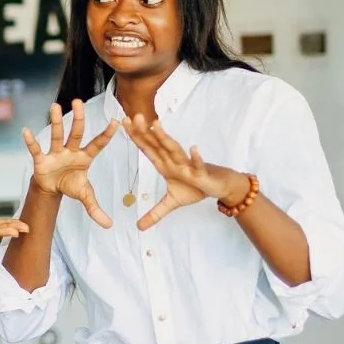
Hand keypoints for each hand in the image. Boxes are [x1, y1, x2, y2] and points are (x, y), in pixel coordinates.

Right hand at [22, 100, 118, 228]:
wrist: (52, 188)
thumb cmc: (71, 185)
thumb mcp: (85, 196)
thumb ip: (96, 209)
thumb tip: (110, 226)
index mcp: (85, 158)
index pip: (97, 144)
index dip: (106, 135)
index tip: (116, 121)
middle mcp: (71, 151)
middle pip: (75, 133)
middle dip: (78, 119)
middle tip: (79, 102)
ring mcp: (55, 153)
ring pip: (56, 135)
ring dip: (55, 122)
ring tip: (55, 106)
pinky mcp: (41, 159)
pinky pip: (36, 149)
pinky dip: (31, 141)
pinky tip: (26, 131)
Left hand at [123, 114, 248, 229]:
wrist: (220, 186)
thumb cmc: (195, 188)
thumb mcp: (171, 203)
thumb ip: (154, 213)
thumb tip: (139, 227)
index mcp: (165, 164)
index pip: (148, 149)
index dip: (136, 137)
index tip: (123, 123)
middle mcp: (174, 161)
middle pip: (157, 145)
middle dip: (145, 131)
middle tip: (133, 116)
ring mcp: (187, 165)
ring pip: (174, 150)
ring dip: (166, 138)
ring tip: (156, 125)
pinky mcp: (202, 173)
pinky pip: (199, 165)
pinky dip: (196, 158)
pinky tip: (193, 149)